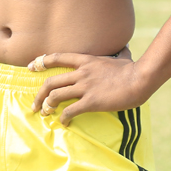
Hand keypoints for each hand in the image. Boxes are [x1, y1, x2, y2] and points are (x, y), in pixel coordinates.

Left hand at [29, 49, 146, 125]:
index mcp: (87, 61)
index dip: (42, 61)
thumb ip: (120, 53)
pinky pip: (70, 111)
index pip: (59, 57)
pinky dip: (63, 118)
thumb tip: (125, 48)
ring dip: (47, 107)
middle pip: (51, 82)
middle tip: (35, 105)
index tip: (32, 66)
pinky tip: (64, 122)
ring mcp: (85, 87)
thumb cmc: (133, 69)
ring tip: (45, 114)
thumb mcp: (123, 57)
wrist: (139, 79)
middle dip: (39, 94)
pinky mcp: (91, 101)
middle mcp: (82, 73)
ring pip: (56, 96)